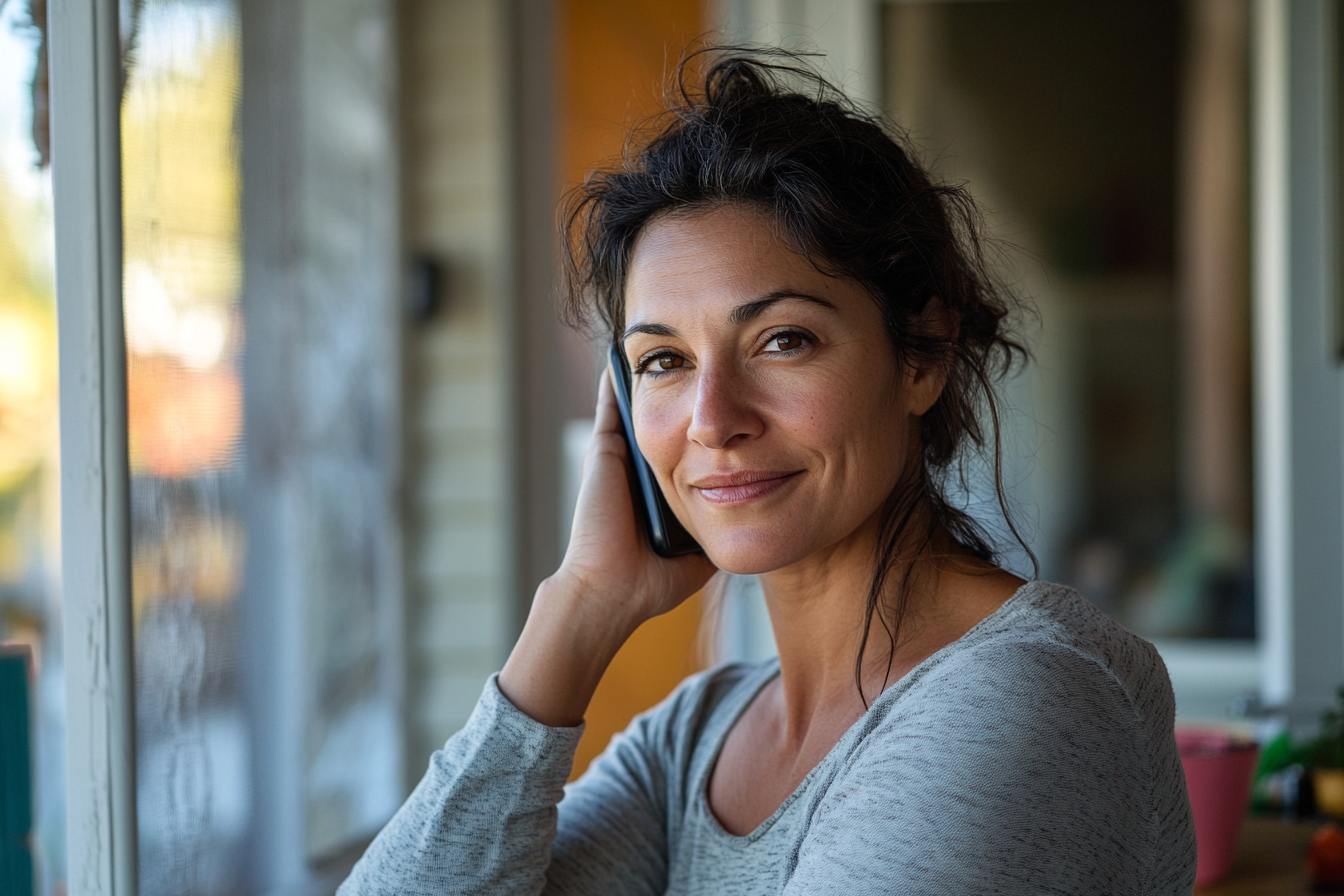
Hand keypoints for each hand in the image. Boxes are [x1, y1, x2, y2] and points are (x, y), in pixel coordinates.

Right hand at [557, 365, 716, 626]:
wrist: (614, 589)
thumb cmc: (654, 579)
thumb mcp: (701, 549)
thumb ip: (724, 529)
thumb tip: (758, 516)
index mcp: (663, 489)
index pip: (687, 447)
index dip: (705, 428)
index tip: (728, 408)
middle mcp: (642, 468)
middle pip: (667, 419)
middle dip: (683, 392)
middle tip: (704, 363)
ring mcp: (621, 457)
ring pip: (641, 405)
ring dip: (653, 378)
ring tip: (671, 348)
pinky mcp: (605, 450)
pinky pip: (612, 403)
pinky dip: (619, 376)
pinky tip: (630, 350)